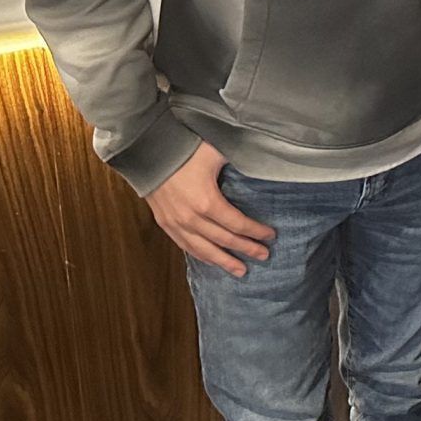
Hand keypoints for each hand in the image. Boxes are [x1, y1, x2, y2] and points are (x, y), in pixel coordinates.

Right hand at [146, 142, 275, 277]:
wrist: (149, 152)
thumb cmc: (185, 149)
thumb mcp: (216, 152)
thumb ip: (238, 161)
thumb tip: (259, 163)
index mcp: (207, 202)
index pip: (237, 224)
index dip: (255, 232)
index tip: (270, 236)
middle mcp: (192, 218)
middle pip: (224, 240)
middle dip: (246, 249)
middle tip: (264, 256)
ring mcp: (176, 224)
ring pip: (204, 250)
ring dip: (224, 261)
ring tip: (241, 270)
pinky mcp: (165, 224)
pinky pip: (186, 246)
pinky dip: (202, 256)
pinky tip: (213, 261)